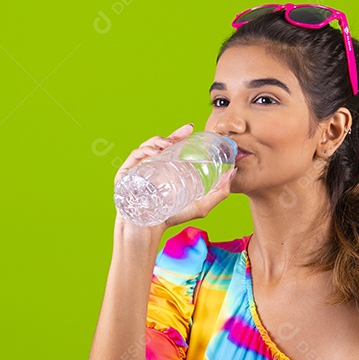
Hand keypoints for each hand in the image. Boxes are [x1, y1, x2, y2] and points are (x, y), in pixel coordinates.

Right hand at [113, 123, 235, 231]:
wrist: (149, 230)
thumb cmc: (172, 217)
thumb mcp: (201, 205)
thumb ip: (219, 192)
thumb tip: (233, 173)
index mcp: (167, 168)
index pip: (173, 147)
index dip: (180, 135)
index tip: (191, 129)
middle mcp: (152, 165)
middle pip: (160, 144)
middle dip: (171, 135)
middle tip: (183, 134)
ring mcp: (138, 169)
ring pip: (146, 147)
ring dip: (157, 141)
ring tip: (168, 144)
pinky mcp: (126, 174)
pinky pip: (133, 157)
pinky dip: (143, 152)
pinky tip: (153, 153)